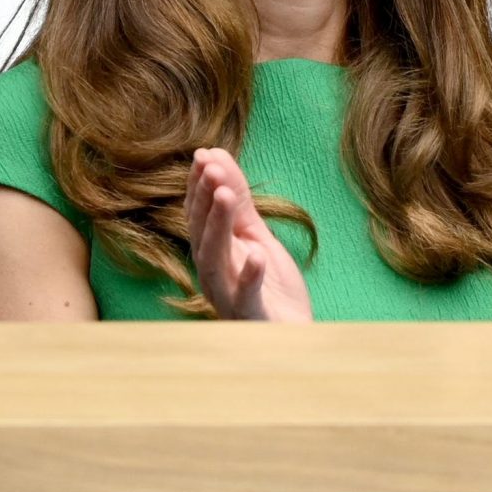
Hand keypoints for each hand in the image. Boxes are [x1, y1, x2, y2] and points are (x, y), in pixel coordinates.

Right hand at [184, 148, 312, 321]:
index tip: (203, 155)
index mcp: (214, 254)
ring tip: (228, 195)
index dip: (199, 187)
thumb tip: (217, 158)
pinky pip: (246, 296)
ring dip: (219, 226)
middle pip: (202, 234)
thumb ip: (240, 204)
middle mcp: (214, 274)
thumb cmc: (271, 288)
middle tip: (212, 166)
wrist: (293, 336)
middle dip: (206, 199)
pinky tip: (257, 254)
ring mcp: (229, 296)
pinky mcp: (251, 316)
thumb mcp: (257, 236)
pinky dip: (250, 275)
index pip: (199, 216)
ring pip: (215, 260)